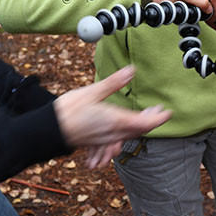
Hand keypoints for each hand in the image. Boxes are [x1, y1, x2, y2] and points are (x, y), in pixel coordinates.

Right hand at [53, 66, 170, 167]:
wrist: (48, 130)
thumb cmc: (69, 111)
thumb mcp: (92, 92)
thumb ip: (114, 82)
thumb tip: (132, 70)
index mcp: (115, 120)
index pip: (144, 123)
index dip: (158, 119)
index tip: (167, 112)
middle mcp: (113, 133)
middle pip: (138, 130)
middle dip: (150, 121)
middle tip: (157, 111)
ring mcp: (104, 139)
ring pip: (126, 137)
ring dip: (136, 128)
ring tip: (142, 119)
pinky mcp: (94, 142)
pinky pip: (112, 145)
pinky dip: (119, 141)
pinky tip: (118, 140)